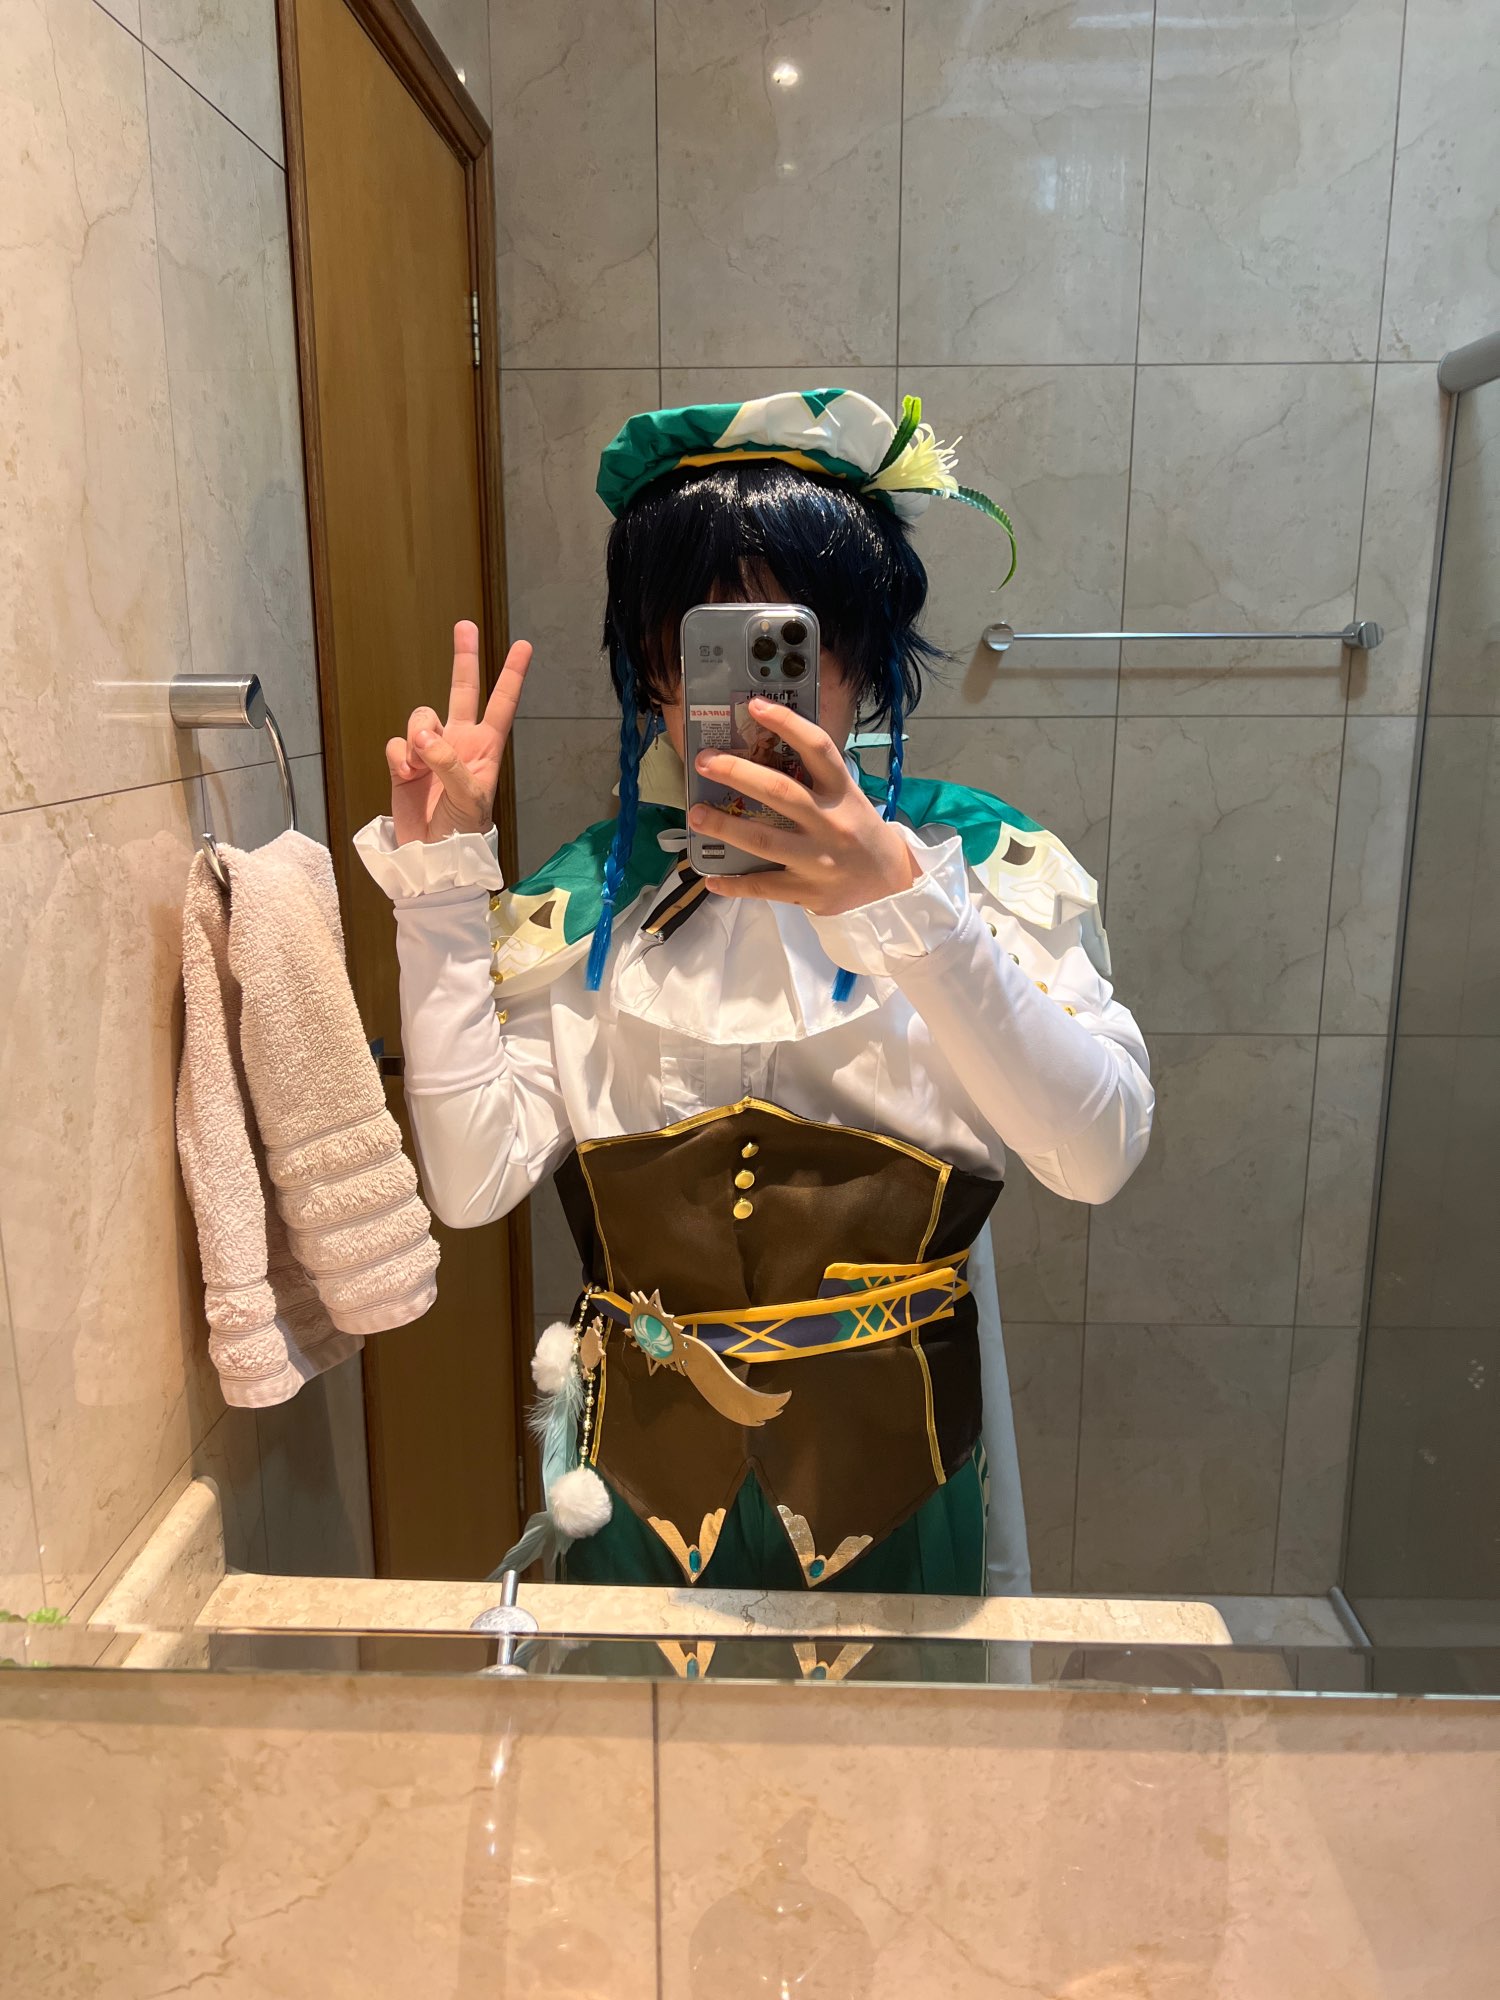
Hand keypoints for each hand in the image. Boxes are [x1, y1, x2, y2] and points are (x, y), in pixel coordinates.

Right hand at [386, 622, 531, 843]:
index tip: (523, 646)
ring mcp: (430, 750)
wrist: (431, 858)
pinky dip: (398, 757)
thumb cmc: (462, 831)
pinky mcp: (403, 763)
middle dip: (463, 658)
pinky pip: (396, 743)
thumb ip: (448, 762)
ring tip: (419, 766)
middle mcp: (459, 742)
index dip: (512, 676)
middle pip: (462, 690)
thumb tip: (422, 735)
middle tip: (465, 625)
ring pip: (420, 716)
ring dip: (417, 736)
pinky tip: (405, 776)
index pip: (501, 704)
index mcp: (485, 748)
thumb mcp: (467, 797)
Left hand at [688, 698, 917, 915]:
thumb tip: (763, 752)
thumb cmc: (859, 834)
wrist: (890, 887)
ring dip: (723, 825)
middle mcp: (830, 822)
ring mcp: (818, 858)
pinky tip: (711, 877)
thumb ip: (816, 780)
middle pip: (779, 791)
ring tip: (695, 815)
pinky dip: (734, 884)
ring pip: (763, 839)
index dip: (787, 723)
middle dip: (737, 773)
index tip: (755, 706)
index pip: (817, 748)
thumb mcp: (848, 800)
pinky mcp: (807, 890)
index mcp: (842, 792)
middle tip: (704, 761)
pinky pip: (763, 886)